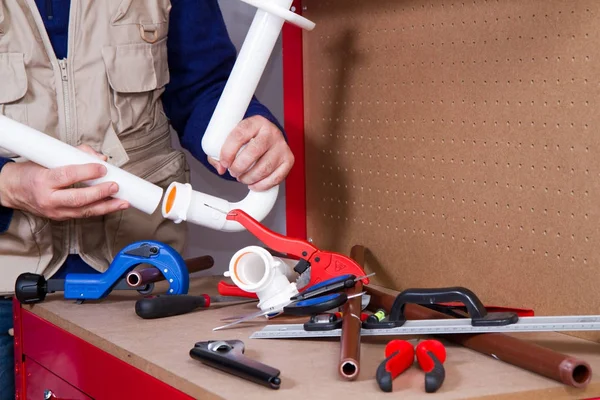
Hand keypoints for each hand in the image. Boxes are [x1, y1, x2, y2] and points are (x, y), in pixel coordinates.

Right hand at [0, 144, 128, 220]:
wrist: (13, 191)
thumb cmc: (31, 172)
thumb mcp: (47, 159)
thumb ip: (74, 155)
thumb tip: (99, 157)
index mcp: (42, 180)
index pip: (67, 176)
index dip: (87, 172)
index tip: (102, 168)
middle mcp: (48, 199)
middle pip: (78, 198)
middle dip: (100, 193)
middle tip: (115, 186)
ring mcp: (55, 212)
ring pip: (84, 211)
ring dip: (107, 206)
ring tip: (123, 202)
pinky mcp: (61, 218)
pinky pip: (83, 214)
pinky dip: (99, 210)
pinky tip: (112, 206)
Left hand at [208, 115, 293, 190]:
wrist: (268, 135)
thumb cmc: (248, 138)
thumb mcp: (233, 136)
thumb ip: (220, 150)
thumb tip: (219, 167)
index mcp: (256, 122)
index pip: (239, 135)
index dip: (228, 152)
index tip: (223, 162)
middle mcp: (271, 132)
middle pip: (253, 152)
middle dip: (239, 167)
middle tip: (233, 172)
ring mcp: (282, 146)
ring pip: (264, 168)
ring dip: (249, 178)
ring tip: (242, 178)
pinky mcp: (288, 159)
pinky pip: (276, 177)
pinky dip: (262, 185)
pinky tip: (254, 184)